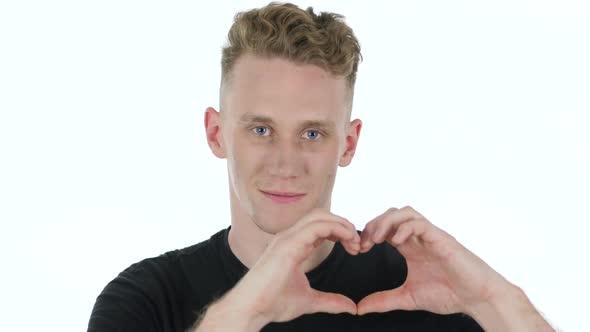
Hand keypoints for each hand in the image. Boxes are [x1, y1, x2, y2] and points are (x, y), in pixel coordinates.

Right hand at [221, 208, 361, 326]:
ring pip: (320, 216)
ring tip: (355, 241)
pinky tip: (347, 240)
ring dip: (342, 225)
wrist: (252, 309)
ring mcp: (287, 238)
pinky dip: (336, 229)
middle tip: (358, 243)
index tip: (354, 248)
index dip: (340, 232)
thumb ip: (331, 301)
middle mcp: (290, 237)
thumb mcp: (309, 301)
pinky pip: (317, 226)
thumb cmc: (272, 302)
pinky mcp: (288, 244)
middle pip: (321, 215)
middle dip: (343, 224)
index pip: (320, 225)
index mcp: (293, 244)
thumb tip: (351, 306)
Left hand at [356, 206, 510, 315]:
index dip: (369, 234)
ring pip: (405, 213)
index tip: (359, 249)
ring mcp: (431, 236)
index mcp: (411, 247)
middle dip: (374, 224)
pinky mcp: (442, 239)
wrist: (478, 299)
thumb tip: (360, 308)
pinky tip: (396, 241)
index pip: (385, 228)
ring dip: (387, 222)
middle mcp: (419, 238)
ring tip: (376, 239)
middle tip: (364, 243)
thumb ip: (384, 300)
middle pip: (392, 214)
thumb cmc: (450, 294)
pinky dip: (405, 228)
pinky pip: (420, 223)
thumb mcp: (408, 298)